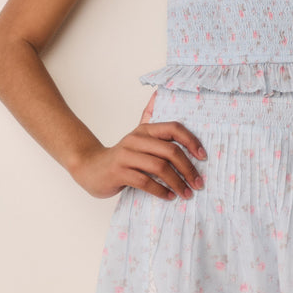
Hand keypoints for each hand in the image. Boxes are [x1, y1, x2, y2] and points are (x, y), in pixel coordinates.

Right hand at [71, 113, 206, 200]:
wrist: (89, 167)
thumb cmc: (121, 156)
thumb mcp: (137, 137)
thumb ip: (149, 120)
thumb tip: (158, 94)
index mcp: (145, 130)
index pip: (174, 128)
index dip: (191, 141)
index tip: (203, 157)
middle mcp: (136, 139)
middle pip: (170, 151)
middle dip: (188, 169)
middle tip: (198, 183)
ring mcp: (126, 155)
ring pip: (159, 167)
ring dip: (177, 183)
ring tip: (186, 193)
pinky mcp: (118, 172)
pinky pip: (145, 182)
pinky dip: (160, 191)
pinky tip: (169, 197)